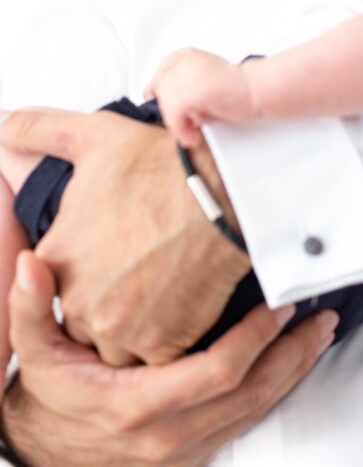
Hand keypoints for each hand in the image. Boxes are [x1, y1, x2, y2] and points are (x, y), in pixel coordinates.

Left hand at [0, 108, 250, 365]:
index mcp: (56, 259)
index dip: (85, 262)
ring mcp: (120, 329)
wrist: (226, 192)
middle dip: (105, 297)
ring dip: (131, 322)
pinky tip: (181, 298)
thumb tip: (5, 123)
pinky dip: (165, 334)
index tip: (115, 242)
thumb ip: (39, 130)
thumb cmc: (161, 164)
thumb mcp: (92, 135)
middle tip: (140, 261)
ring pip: (115, 341)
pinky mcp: (160, 346)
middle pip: (82, 316)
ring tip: (160, 281)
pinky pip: (154, 355)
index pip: (52, 281)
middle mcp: (79, 303)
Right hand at [0, 251, 336, 466]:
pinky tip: (292, 360)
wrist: (44, 455)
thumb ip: (32, 308)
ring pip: (257, 410)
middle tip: (322, 315)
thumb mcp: (35, 352)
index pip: (216, 371)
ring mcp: (185, 451)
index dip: (256, 337)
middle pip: (252, 393)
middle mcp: (168, 435)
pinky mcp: (195, 454)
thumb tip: (30, 266)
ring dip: (294, 370)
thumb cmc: (50, 396)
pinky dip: (276, 388)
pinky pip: (248, 421)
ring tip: (319, 332)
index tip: (281, 304)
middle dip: (293, 353)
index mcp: (136, 406)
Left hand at [145, 47, 249, 147]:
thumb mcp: (204, 79)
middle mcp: (184, 62)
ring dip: (176, 123)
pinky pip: (174, 116)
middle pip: (159, 91)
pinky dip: (181, 130)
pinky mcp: (193, 91)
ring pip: (165, 105)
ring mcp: (188, 75)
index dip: (162, 95)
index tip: (168, 108)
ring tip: (191, 130)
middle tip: (186, 124)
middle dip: (169, 111)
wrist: (258, 88)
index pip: (160, 75)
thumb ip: (184, 86)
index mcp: (186, 55)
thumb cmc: (237, 88)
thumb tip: (165, 106)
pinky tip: (192, 135)